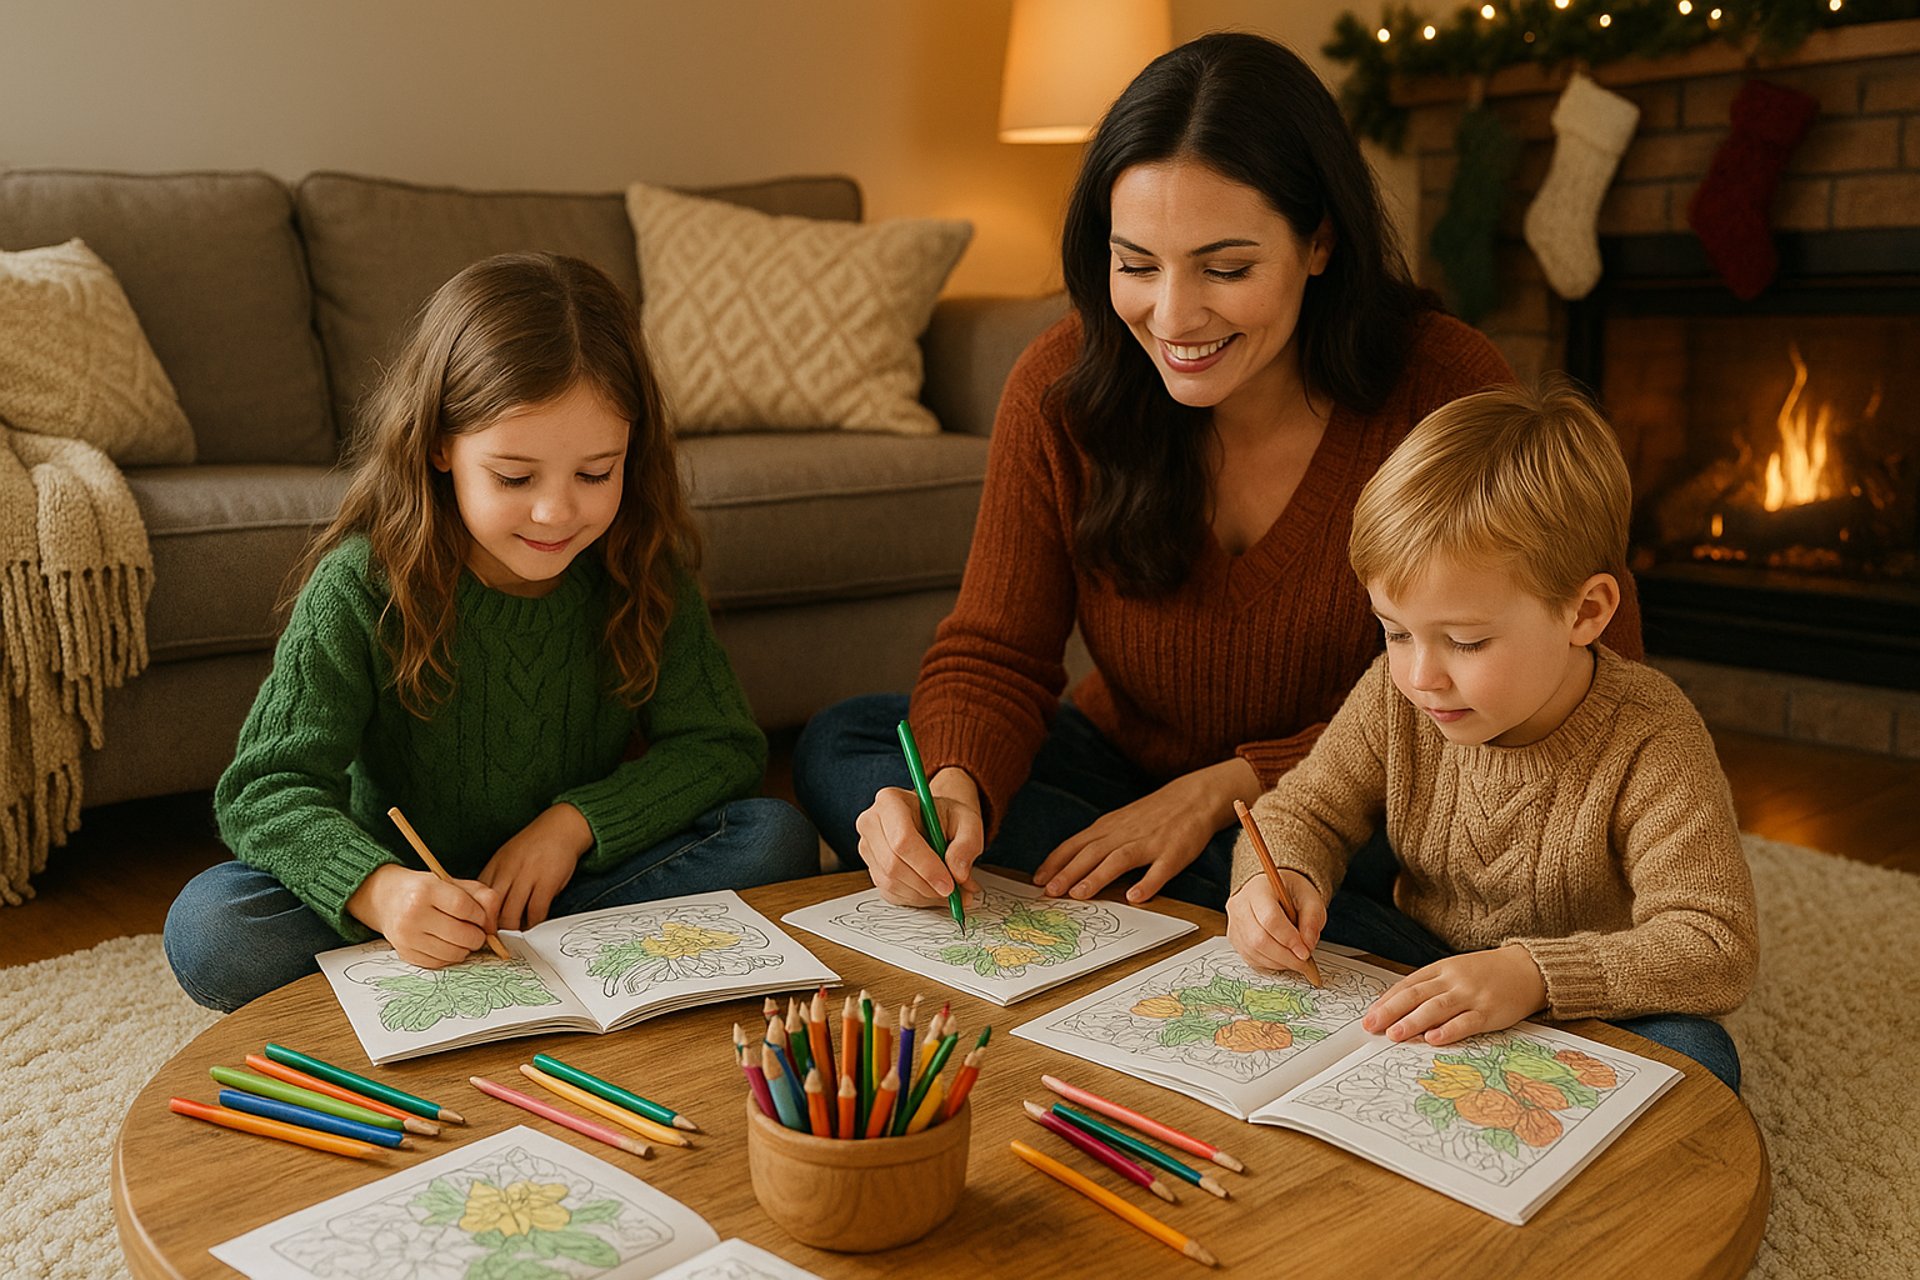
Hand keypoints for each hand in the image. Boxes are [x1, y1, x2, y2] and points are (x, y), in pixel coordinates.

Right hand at [347, 864, 502, 967]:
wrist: (387, 898)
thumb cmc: (426, 889)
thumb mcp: (452, 882)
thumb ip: (480, 897)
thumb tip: (492, 926)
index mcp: (425, 890)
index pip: (463, 907)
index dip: (480, 916)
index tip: (482, 918)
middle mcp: (412, 914)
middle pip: (460, 934)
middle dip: (477, 936)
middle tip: (477, 932)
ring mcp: (406, 936)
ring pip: (452, 953)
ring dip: (465, 949)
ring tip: (463, 937)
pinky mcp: (405, 953)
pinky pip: (439, 963)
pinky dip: (450, 956)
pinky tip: (448, 944)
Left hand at [480, 803, 593, 929]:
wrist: (560, 827)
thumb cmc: (533, 846)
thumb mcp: (506, 858)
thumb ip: (495, 880)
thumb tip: (485, 908)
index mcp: (494, 866)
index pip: (476, 899)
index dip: (476, 918)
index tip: (480, 930)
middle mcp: (507, 872)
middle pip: (490, 911)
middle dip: (492, 930)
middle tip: (496, 941)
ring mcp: (527, 877)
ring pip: (510, 916)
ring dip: (512, 931)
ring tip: (515, 935)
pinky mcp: (546, 882)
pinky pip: (535, 912)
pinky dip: (533, 924)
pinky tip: (533, 924)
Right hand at [853, 767, 984, 908]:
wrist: (934, 820)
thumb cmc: (947, 817)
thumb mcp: (968, 821)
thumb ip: (967, 845)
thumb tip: (958, 874)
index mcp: (891, 801)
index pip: (902, 840)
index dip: (927, 867)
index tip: (949, 885)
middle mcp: (871, 823)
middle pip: (893, 864)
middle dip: (926, 885)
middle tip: (955, 893)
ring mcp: (868, 848)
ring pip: (891, 883)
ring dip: (924, 894)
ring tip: (950, 890)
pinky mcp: (872, 868)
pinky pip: (891, 893)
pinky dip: (916, 898)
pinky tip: (934, 889)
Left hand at [1033, 758, 1261, 903]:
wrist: (1192, 797)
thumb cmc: (1150, 814)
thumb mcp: (1118, 822)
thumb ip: (1096, 842)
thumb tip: (1067, 866)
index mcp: (1108, 828)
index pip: (1075, 845)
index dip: (1055, 862)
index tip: (1036, 881)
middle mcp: (1124, 834)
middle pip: (1091, 853)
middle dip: (1068, 872)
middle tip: (1049, 892)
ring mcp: (1149, 843)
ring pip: (1119, 860)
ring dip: (1098, 877)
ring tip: (1080, 895)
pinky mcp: (1174, 853)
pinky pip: (1159, 870)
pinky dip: (1147, 883)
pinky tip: (1135, 897)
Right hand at [1225, 871, 1327, 980]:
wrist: (1274, 893)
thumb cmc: (1290, 893)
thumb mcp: (1310, 899)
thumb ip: (1312, 920)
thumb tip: (1307, 945)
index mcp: (1259, 889)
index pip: (1270, 918)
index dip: (1289, 939)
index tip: (1305, 951)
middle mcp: (1241, 905)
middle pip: (1259, 939)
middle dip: (1285, 956)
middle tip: (1304, 961)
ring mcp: (1235, 923)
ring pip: (1254, 952)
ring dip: (1279, 962)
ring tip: (1296, 959)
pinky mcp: (1235, 938)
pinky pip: (1251, 958)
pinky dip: (1271, 963)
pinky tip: (1283, 958)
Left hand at [1362, 946, 1547, 1045]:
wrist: (1527, 969)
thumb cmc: (1486, 974)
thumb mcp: (1455, 972)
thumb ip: (1431, 988)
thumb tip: (1400, 1010)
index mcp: (1441, 969)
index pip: (1408, 985)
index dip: (1387, 1001)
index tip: (1370, 1015)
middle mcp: (1453, 980)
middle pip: (1416, 995)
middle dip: (1391, 1011)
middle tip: (1372, 1025)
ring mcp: (1471, 995)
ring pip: (1437, 1008)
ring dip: (1413, 1021)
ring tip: (1394, 1034)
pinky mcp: (1488, 1011)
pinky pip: (1466, 1022)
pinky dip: (1449, 1030)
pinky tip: (1433, 1039)